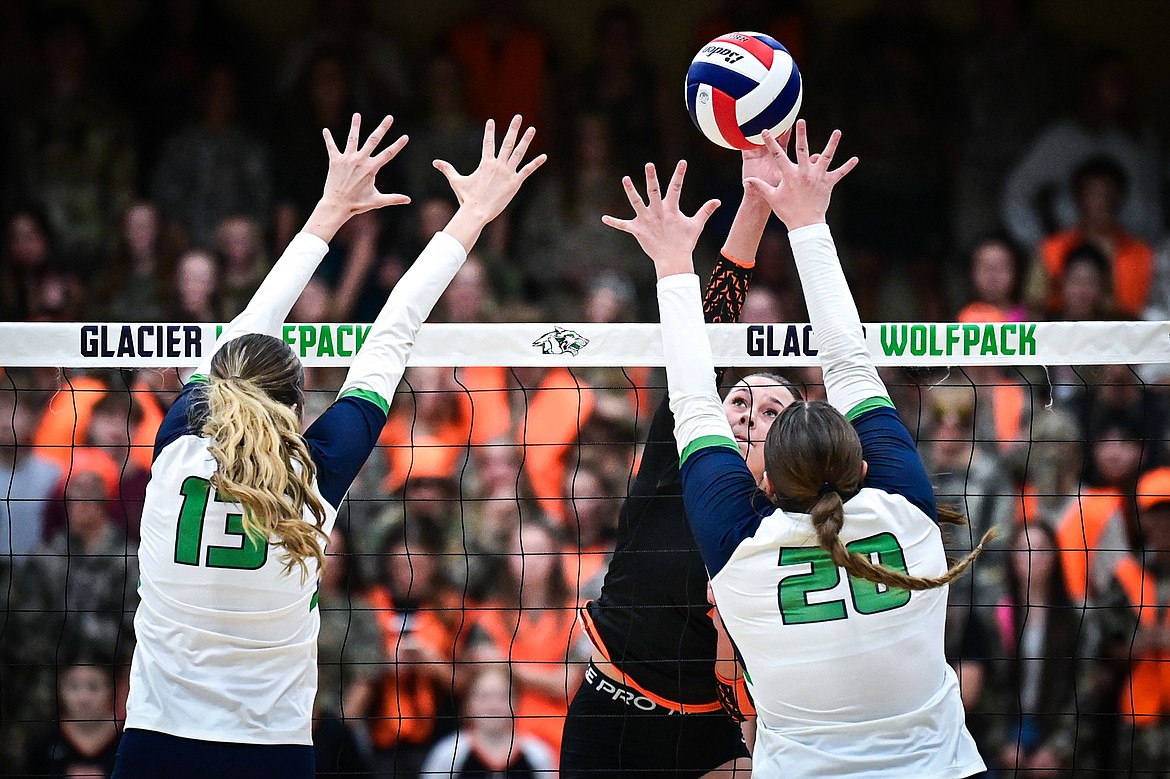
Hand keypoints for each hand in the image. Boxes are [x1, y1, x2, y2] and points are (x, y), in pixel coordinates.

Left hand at [320, 113, 409, 214]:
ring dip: (355, 126)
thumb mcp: (377, 201)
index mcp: (371, 168)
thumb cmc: (357, 204)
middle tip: (390, 117)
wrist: (337, 205)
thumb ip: (393, 198)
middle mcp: (360, 160)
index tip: (405, 136)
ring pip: (352, 138)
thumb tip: (409, 200)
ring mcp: (347, 159)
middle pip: (373, 140)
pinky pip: (332, 147)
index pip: (388, 154)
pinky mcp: (335, 161)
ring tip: (356, 115)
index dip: (398, 145)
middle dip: (383, 128)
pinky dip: (328, 139)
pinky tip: (325, 130)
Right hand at [435, 115, 546, 250]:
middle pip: (507, 143)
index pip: (488, 143)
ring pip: (519, 153)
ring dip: (526, 140)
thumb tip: (434, 162)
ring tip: (532, 128)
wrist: (477, 212)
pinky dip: (536, 163)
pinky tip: (544, 156)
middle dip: (513, 128)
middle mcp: (498, 165)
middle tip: (518, 116)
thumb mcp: (456, 181)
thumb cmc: (466, 198)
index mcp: (485, 163)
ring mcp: (507, 173)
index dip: (489, 131)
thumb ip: (447, 169)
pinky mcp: (515, 183)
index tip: (491, 120)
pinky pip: (527, 170)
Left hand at [602, 160, 719, 278]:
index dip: (679, 174)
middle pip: (654, 192)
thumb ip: (705, 211)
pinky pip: (624, 226)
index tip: (683, 161)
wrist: (673, 260)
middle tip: (649, 165)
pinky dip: (614, 222)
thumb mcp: (696, 225)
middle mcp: (658, 212)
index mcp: (671, 210)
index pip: (676, 188)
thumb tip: (718, 201)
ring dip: (631, 191)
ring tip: (625, 179)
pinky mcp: (638, 231)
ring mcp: (647, 221)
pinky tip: (603, 218)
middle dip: (651, 178)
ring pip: (637, 203)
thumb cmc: (685, 242)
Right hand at [744, 119, 857, 230]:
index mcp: (790, 175)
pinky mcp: (828, 183)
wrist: (805, 224)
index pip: (777, 155)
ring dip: (832, 144)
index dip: (770, 142)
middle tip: (801, 120)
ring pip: (826, 157)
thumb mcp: (772, 197)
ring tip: (837, 131)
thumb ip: (760, 186)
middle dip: (801, 134)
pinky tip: (855, 159)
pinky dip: (847, 166)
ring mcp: (818, 177)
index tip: (766, 131)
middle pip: (803, 149)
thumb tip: (746, 181)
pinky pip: (840, 173)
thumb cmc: (788, 211)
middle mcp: (804, 173)